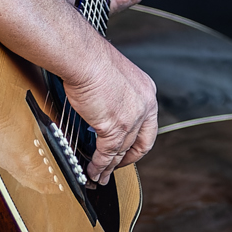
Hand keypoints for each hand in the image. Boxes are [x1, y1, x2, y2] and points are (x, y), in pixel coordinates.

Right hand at [63, 43, 159, 181]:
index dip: (138, 142)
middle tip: (115, 167)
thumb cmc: (90, 58)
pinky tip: (93, 170)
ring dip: (109, 167)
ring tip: (100, 176)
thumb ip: (114, 95)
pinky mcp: (116, 127)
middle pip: (141, 143)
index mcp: (147, 92)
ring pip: (122, 151)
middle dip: (128, 160)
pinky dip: (99, 165)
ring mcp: (132, 118)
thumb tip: (102, 108)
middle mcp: (145, 106)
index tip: (128, 149)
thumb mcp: (113, 77)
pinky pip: (107, 153)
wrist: (83, 56)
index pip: (148, 126)